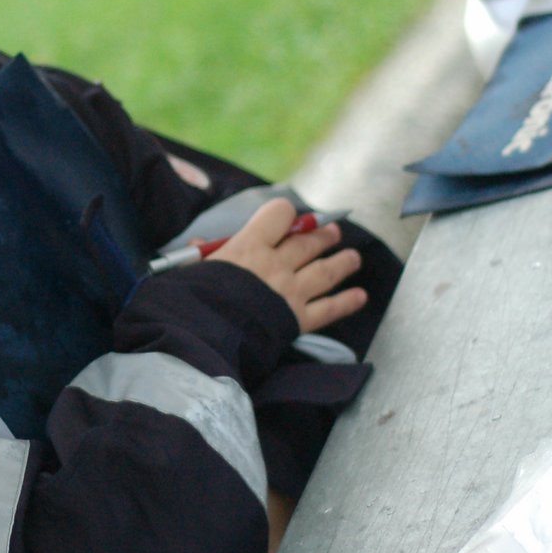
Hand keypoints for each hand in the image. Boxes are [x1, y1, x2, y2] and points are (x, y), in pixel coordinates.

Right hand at [206, 198, 366, 332]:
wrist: (202, 339)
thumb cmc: (191, 301)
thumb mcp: (192, 269)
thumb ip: (202, 254)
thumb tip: (199, 244)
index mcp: (250, 246)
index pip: (279, 214)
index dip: (284, 213)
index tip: (286, 217)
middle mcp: (276, 265)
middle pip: (308, 242)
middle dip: (323, 235)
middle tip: (332, 232)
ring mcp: (291, 292)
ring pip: (326, 271)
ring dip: (342, 262)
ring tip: (353, 258)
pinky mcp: (298, 320)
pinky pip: (329, 309)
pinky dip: (346, 302)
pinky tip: (360, 296)